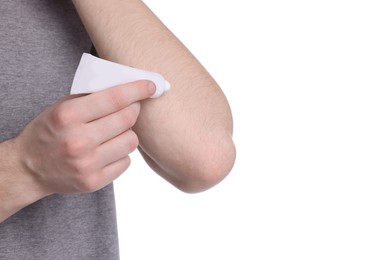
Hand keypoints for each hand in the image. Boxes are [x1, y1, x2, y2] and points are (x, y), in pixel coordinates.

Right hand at [14, 80, 155, 194]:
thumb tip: (129, 87)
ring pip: (131, 141)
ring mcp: (87, 164)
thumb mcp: (63, 107)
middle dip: (134, 110)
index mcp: (68, 116)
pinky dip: (121, 154)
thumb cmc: (50, 132)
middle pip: (127, 119)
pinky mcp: (94, 181)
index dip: (138, 90)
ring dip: (127, 133)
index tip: (152, 85)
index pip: (115, 98)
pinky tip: (108, 150)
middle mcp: (78, 141)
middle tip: (130, 108)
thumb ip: (93, 97)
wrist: (29, 168)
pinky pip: (126, 162)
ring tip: (115, 132)